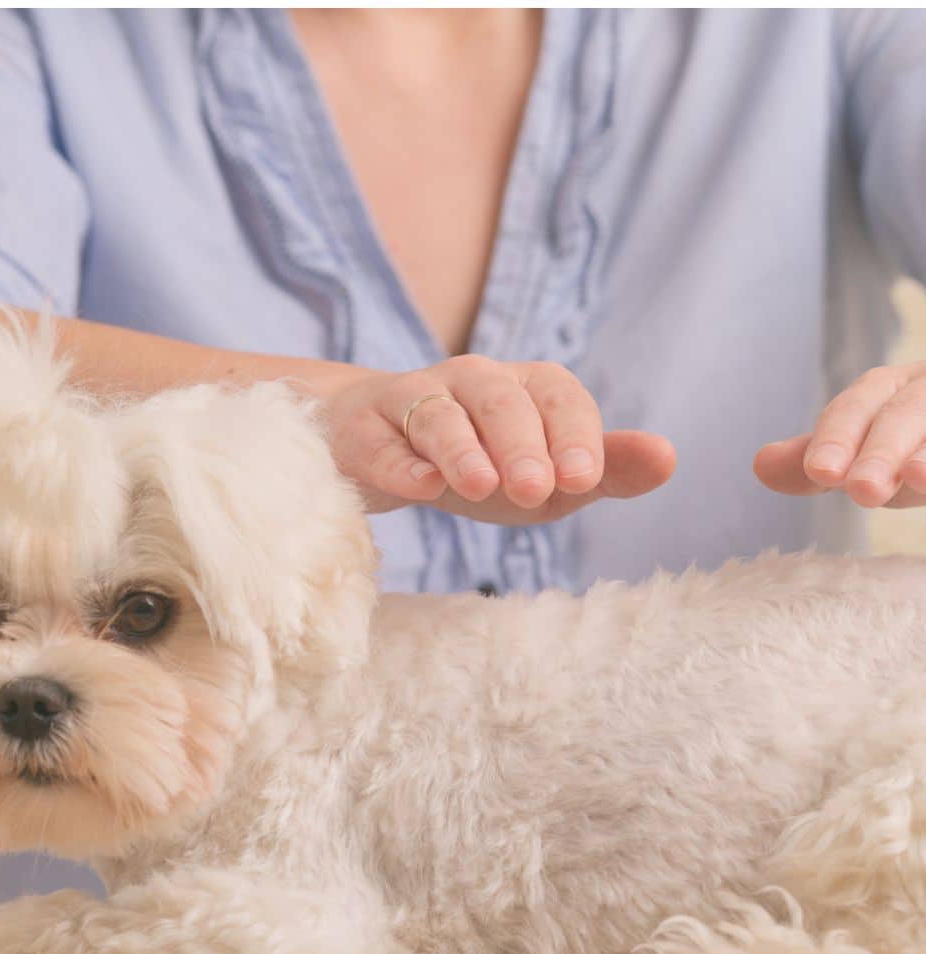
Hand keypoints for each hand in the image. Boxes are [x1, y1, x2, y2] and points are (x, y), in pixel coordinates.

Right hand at [323, 355, 675, 524]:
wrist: (380, 450)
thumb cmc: (479, 465)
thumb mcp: (547, 477)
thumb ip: (604, 470)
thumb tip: (668, 458)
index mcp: (525, 388)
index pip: (559, 397)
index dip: (574, 435)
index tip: (585, 478)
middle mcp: (470, 382)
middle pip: (499, 401)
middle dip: (521, 443)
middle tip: (538, 490)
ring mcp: (413, 401)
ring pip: (439, 414)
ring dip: (462, 449)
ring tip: (481, 488)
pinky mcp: (366, 431)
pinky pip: (382, 443)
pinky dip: (401, 462)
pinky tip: (420, 485)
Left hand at [755, 362, 925, 507]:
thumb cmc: (903, 441)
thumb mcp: (858, 451)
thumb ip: (814, 461)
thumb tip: (760, 465)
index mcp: (884, 390)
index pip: (853, 409)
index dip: (836, 439)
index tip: (820, 472)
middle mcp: (923, 389)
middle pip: (902, 414)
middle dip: (882, 451)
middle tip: (863, 490)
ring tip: (915, 476)